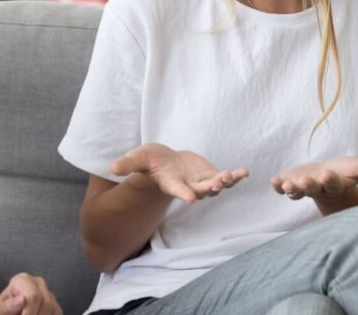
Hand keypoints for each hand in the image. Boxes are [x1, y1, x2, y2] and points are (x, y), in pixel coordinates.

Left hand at [0, 273, 60, 314]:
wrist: (1, 314)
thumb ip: (7, 306)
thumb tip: (22, 300)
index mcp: (22, 280)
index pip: (33, 296)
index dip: (29, 314)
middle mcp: (38, 282)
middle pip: (47, 302)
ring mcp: (48, 293)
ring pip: (54, 308)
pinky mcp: (54, 305)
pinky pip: (57, 313)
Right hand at [111, 143, 248, 203]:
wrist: (163, 162)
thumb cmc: (148, 161)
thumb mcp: (137, 159)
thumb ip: (127, 164)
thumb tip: (111, 167)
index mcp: (171, 184)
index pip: (177, 191)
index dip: (183, 194)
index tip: (190, 198)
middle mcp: (188, 187)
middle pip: (200, 190)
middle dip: (209, 188)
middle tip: (217, 183)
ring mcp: (201, 182)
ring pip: (216, 186)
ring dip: (226, 182)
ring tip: (235, 174)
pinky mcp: (210, 175)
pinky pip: (225, 178)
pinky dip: (235, 176)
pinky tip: (245, 172)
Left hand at [271, 147, 357, 200]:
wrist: (327, 177)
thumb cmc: (345, 172)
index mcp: (337, 185)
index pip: (335, 184)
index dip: (331, 180)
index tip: (327, 172)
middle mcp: (320, 189)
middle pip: (314, 190)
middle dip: (309, 185)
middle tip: (305, 180)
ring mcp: (304, 189)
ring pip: (297, 192)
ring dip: (291, 189)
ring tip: (285, 185)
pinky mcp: (291, 184)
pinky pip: (282, 189)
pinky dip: (277, 186)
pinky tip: (273, 181)